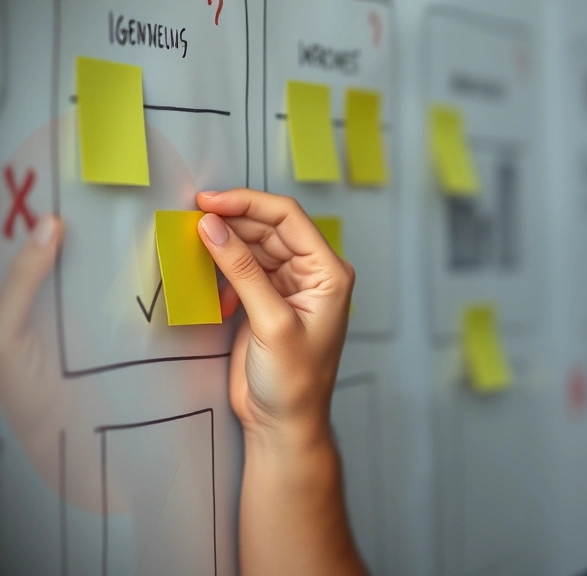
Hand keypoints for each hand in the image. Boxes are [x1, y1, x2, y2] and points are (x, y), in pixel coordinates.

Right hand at [197, 190, 366, 575]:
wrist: (283, 423)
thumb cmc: (294, 380)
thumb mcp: (270, 321)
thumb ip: (242, 271)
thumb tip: (213, 226)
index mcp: (329, 272)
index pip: (289, 218)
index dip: (249, 203)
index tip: (210, 202)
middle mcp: (312, 274)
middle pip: (269, 228)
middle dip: (233, 220)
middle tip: (192, 218)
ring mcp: (288, 287)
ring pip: (253, 247)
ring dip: (225, 244)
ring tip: (193, 244)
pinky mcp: (265, 302)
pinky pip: (242, 270)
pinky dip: (223, 271)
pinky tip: (210, 287)